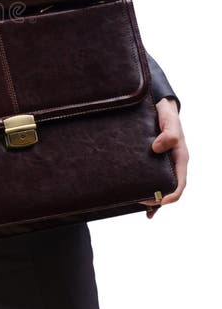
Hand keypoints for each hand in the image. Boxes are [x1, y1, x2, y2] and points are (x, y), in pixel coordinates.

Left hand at [144, 97, 188, 218]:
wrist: (158, 107)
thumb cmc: (167, 115)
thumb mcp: (170, 122)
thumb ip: (169, 134)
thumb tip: (157, 148)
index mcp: (180, 158)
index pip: (180, 183)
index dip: (172, 195)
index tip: (161, 200)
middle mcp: (170, 163)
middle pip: (167, 188)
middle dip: (156, 198)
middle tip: (140, 201)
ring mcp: (160, 163)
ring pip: (156, 183)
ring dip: (147, 195)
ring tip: (133, 201)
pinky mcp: (149, 159)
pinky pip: (146, 174)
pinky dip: (140, 185)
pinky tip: (129, 193)